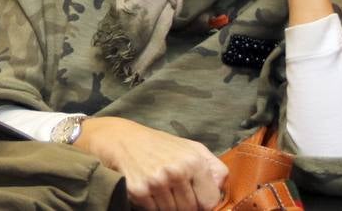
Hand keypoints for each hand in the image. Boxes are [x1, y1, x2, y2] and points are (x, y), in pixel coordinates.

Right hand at [74, 117, 226, 210]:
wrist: (118, 138)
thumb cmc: (157, 145)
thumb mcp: (190, 148)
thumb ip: (213, 168)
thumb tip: (223, 189)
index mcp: (194, 160)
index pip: (209, 202)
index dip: (201, 202)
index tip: (193, 196)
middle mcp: (177, 171)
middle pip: (190, 210)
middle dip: (182, 205)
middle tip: (171, 191)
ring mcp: (157, 181)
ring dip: (165, 205)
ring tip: (158, 188)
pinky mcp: (139, 190)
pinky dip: (150, 205)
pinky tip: (145, 189)